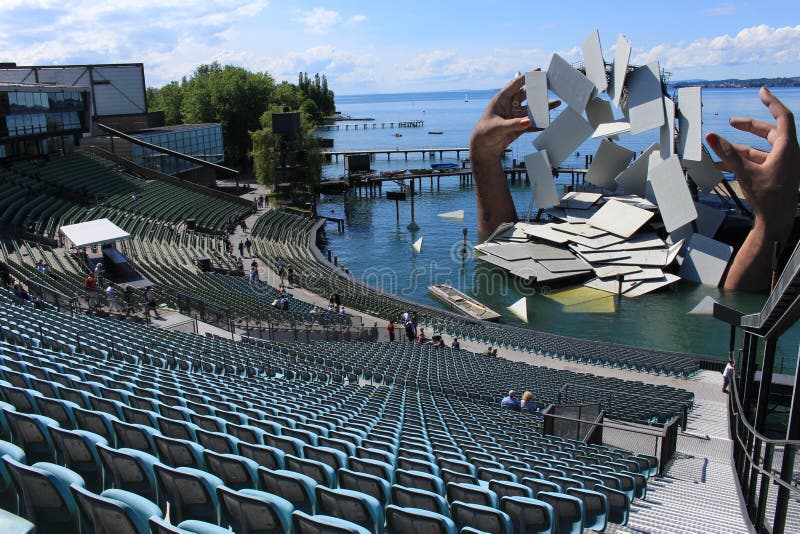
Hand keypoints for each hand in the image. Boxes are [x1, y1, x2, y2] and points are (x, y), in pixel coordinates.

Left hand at [469, 70, 559, 159]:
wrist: (483, 148)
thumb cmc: (485, 133)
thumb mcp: (498, 127)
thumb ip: (513, 124)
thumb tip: (528, 122)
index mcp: (501, 100)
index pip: (515, 85)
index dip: (526, 77)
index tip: (537, 70)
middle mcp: (509, 105)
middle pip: (526, 94)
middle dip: (537, 89)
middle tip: (550, 83)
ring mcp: (515, 115)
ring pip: (531, 109)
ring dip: (542, 107)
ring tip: (556, 103)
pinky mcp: (518, 126)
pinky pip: (531, 123)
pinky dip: (539, 123)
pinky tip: (547, 121)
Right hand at [706, 87, 799, 241]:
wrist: (777, 223)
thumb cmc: (768, 199)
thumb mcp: (745, 173)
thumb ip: (728, 154)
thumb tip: (712, 137)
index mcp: (788, 149)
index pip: (782, 117)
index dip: (771, 102)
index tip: (762, 92)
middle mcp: (788, 154)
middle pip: (770, 132)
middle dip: (749, 127)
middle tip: (733, 122)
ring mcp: (783, 165)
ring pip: (762, 148)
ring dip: (741, 147)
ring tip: (721, 148)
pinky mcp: (776, 175)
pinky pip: (758, 162)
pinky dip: (743, 161)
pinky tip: (725, 165)